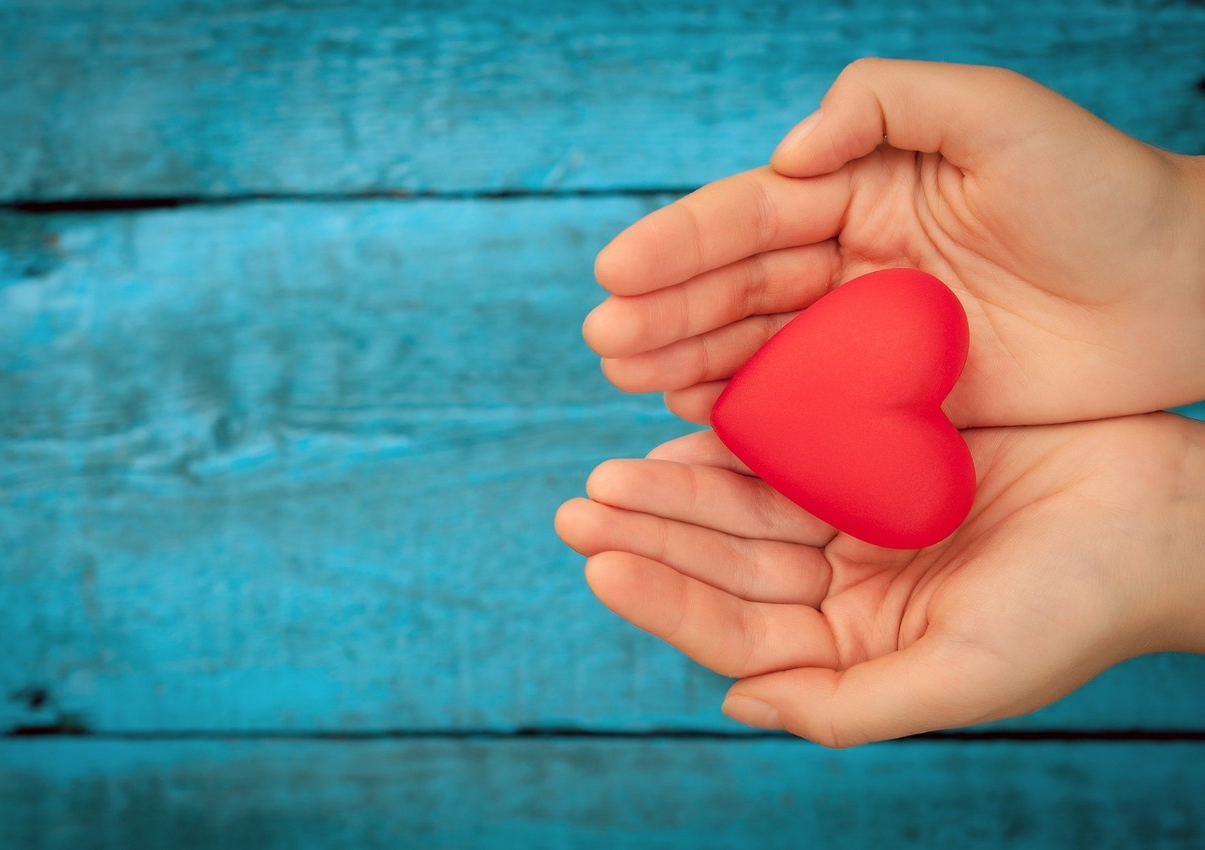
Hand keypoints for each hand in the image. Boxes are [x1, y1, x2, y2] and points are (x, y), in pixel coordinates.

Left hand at [555, 413, 1204, 745]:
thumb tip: (735, 704)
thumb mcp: (968, 673)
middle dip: (652, 538)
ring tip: (610, 472)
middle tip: (580, 505)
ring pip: (742, 507)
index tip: (599, 562)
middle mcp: (843, 590)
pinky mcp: (876, 456)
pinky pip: (787, 447)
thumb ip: (850, 705)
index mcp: (854, 649)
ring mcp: (855, 521)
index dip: (665, 600)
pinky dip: (734, 439)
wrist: (1167, 515)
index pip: (736, 633)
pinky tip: (682, 426)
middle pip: (724, 566)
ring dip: (676, 489)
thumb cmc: (1080, 605)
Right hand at [583, 59, 1204, 426]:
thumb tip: (786, 157)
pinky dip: (746, 410)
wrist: (1180, 289)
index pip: (752, 214)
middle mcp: (850, 258)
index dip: (681, 242)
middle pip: (738, 286)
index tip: (615, 272)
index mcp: (861, 186)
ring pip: (756, 345)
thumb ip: (885, 103)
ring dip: (687, 360)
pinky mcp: (892, 394)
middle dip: (666, 311)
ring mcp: (865, 331)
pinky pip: (804, 404)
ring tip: (629, 378)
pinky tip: (694, 415)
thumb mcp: (997, 113)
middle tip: (605, 343)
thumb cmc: (1097, 188)